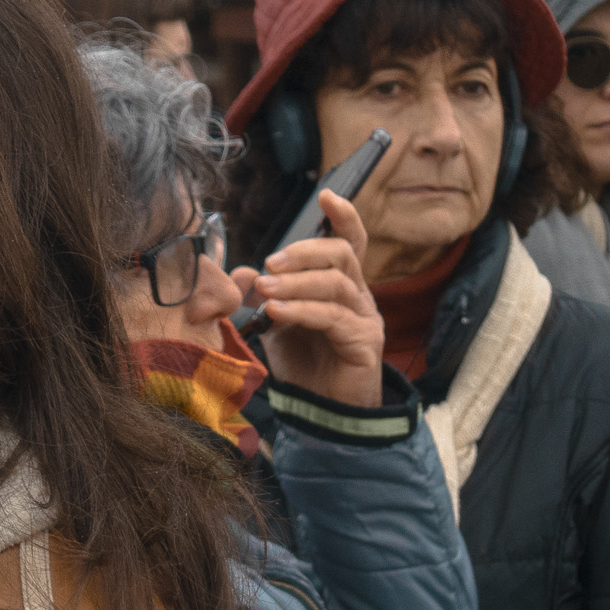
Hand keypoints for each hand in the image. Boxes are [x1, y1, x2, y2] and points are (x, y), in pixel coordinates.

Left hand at [229, 191, 382, 406]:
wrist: (322, 414)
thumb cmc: (303, 366)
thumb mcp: (276, 325)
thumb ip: (264, 296)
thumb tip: (244, 270)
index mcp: (341, 286)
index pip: (351, 242)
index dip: (344, 216)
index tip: (327, 195)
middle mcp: (359, 297)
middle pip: (343, 254)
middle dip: (305, 252)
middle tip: (271, 264)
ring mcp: (365, 319)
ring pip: (337, 283)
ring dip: (297, 282)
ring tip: (266, 291)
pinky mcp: (364, 344)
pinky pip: (334, 317)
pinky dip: (302, 310)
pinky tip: (276, 313)